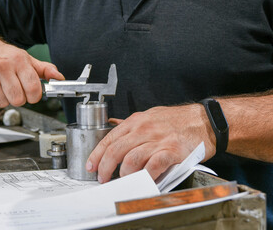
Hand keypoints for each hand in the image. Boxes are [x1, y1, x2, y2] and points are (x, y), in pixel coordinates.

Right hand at [0, 41, 63, 107]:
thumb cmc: (2, 55)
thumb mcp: (26, 58)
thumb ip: (44, 70)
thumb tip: (59, 78)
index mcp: (18, 60)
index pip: (33, 89)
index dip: (34, 96)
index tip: (31, 93)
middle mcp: (1, 66)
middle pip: (18, 100)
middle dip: (18, 98)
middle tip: (14, 89)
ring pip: (3, 103)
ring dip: (3, 99)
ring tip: (0, 86)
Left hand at [86, 104, 215, 182]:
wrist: (203, 120)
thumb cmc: (176, 120)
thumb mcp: (150, 115)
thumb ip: (132, 125)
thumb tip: (114, 128)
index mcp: (136, 121)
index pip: (110, 138)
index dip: (97, 154)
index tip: (92, 165)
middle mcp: (144, 129)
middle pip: (116, 150)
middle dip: (105, 167)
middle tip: (103, 178)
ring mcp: (158, 140)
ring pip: (131, 159)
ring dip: (124, 174)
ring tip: (123, 180)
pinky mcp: (172, 151)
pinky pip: (153, 166)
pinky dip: (146, 176)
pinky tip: (144, 180)